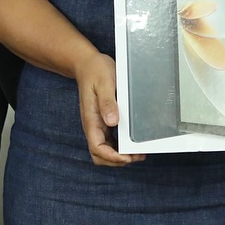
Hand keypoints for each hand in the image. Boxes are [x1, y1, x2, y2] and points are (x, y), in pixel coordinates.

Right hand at [73, 52, 143, 166]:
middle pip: (100, 155)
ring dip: (119, 156)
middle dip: (117, 160)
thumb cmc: (95, 71)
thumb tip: (112, 122)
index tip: (127, 157)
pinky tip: (131, 142)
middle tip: (136, 156)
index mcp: (91, 119)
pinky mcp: (102, 121)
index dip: (112, 157)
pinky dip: (119, 146)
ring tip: (137, 153)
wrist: (87, 64)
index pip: (97, 148)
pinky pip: (109, 141)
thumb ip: (107, 103)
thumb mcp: (104, 83)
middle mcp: (93, 125)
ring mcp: (97, 124)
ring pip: (105, 150)